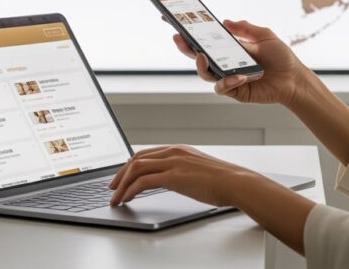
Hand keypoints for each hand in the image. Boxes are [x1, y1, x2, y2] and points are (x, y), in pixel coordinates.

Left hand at [108, 145, 256, 206]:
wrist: (235, 182)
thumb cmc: (223, 181)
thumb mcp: (199, 170)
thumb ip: (184, 171)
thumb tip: (175, 180)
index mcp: (179, 149)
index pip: (147, 153)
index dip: (131, 164)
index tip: (123, 175)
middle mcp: (173, 152)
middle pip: (137, 158)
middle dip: (120, 174)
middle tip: (112, 187)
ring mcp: (172, 162)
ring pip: (135, 169)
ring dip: (121, 184)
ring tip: (115, 197)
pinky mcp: (173, 176)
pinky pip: (143, 182)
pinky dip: (130, 190)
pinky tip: (126, 198)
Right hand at [171, 19, 310, 106]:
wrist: (294, 79)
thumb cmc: (281, 57)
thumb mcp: (265, 36)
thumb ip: (246, 28)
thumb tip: (226, 21)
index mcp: (230, 48)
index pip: (206, 40)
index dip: (191, 32)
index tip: (176, 21)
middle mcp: (226, 63)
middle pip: (199, 56)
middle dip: (185, 47)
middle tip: (178, 38)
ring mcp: (229, 77)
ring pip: (205, 74)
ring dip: (202, 66)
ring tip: (202, 57)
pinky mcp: (235, 91)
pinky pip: (222, 87)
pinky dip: (228, 81)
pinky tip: (239, 76)